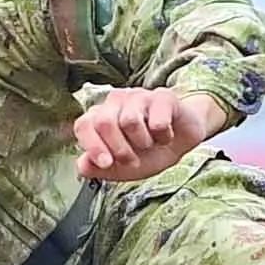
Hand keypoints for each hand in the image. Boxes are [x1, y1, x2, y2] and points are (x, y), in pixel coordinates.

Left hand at [73, 85, 230, 182]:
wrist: (182, 143)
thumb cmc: (148, 152)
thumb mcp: (122, 168)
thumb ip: (99, 169)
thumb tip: (82, 166)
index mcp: (100, 117)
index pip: (84, 125)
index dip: (93, 146)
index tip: (106, 164)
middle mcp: (115, 102)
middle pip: (104, 122)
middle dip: (120, 150)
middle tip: (133, 161)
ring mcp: (138, 96)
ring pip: (130, 121)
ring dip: (143, 143)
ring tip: (151, 145)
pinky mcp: (162, 96)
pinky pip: (158, 121)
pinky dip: (164, 137)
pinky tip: (166, 136)